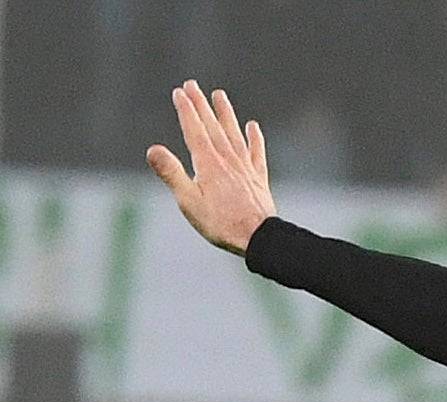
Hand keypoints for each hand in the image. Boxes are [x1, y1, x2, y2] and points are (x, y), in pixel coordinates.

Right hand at [146, 81, 276, 254]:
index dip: (186, 110)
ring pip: (234, 134)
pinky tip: (253, 126)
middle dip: (201, 104)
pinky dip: (255, 138)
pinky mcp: (258, 178)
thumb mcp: (189, 201)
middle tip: (193, 85)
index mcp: (208, 163)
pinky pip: (256, 153)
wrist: (260, 238)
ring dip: (226, 113)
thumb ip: (171, 173)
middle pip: (212, 126)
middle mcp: (227, 160)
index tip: (179, 92)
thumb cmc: (221, 223)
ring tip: (219, 95)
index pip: (194, 130)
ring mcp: (245, 168)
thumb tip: (153, 149)